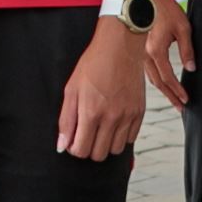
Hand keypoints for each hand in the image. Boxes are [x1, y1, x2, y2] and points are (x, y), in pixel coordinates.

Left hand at [57, 22, 147, 159]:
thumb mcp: (71, 90)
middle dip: (88, 148)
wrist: (120, 47)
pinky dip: (120, 136)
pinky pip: (130, 139)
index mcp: (91, 113)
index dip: (74, 148)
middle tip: (85, 134)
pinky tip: (113, 123)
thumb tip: (62, 145)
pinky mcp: (139, 113)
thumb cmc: (93, 64)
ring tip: (100, 129)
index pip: (81, 150)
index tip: (73, 140)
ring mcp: (127, 116)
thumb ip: (66, 120)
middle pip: (98, 155)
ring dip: (105, 144)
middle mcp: (111, 118)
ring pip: (115, 150)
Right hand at [143, 0, 193, 109]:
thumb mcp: (183, 28)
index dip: (177, 90)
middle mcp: (144, 55)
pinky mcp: (139, 51)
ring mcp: (139, 54)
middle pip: (158, 82)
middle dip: (171, 96)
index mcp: (156, 51)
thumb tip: (191, 69)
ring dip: (164, 90)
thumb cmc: (167, 10)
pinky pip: (147, 71)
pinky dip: (156, 81)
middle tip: (181, 108)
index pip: (168, 77)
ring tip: (174, 100)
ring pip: (151, 78)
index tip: (187, 100)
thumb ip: (187, 50)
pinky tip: (163, 85)